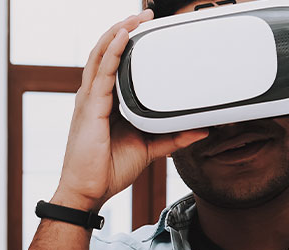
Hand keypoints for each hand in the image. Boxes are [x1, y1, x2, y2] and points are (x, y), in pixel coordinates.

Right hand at [51, 9, 208, 210]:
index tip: (145, 28)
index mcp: (104, 101)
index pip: (113, 62)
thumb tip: (201, 129)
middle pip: (105, 51)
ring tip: (136, 17)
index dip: (126, 42)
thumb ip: (173, 136)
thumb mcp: (149, 148)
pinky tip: (121, 36)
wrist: (88, 192)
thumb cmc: (107, 170)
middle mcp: (94, 95)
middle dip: (123, 28)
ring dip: (118, 32)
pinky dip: (111, 51)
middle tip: (145, 14)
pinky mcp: (90, 108)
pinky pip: (102, 73)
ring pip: (101, 54)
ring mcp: (89, 99)